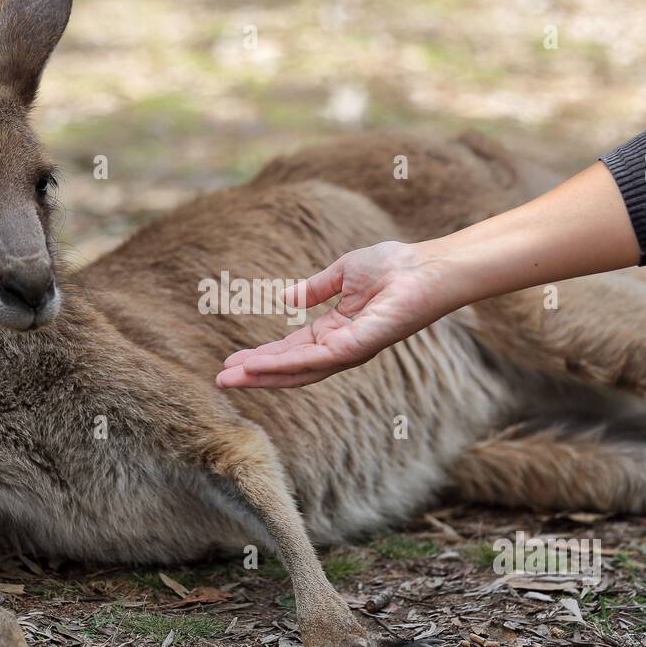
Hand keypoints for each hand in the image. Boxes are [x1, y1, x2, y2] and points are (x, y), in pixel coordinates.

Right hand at [216, 240, 451, 387]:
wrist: (425, 267)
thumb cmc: (394, 266)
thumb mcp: (342, 274)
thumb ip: (314, 289)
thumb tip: (285, 298)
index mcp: (335, 331)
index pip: (292, 350)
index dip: (262, 357)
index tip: (234, 362)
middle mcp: (340, 347)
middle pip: (290, 367)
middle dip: (255, 374)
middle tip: (221, 380)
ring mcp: (348, 350)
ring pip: (297, 370)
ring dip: (262, 375)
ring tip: (230, 379)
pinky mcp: (357, 347)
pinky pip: (314, 359)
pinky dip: (284, 364)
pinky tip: (259, 366)